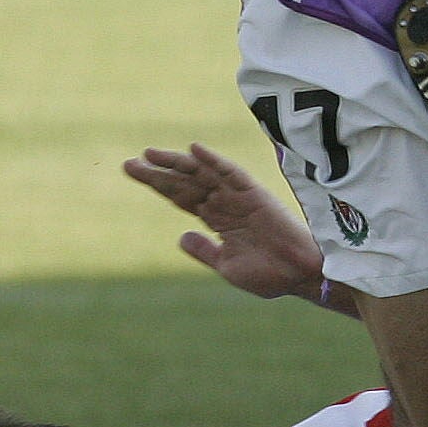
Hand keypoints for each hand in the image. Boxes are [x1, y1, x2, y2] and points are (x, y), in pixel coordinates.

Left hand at [123, 142, 324, 300]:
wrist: (297, 276)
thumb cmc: (268, 275)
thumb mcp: (226, 265)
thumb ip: (205, 250)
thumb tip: (181, 237)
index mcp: (216, 219)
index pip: (180, 197)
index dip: (158, 184)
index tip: (133, 172)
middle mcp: (224, 203)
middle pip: (185, 183)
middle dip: (158, 173)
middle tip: (130, 163)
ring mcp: (238, 197)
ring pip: (203, 174)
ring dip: (177, 163)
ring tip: (150, 154)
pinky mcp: (255, 194)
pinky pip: (232, 173)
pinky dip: (215, 161)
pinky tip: (195, 150)